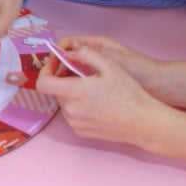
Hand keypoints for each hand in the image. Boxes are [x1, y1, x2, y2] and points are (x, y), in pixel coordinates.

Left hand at [36, 40, 166, 145]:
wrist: (143, 122)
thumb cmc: (128, 93)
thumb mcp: (109, 65)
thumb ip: (85, 54)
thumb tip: (67, 52)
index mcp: (74, 92)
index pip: (43, 82)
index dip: (46, 71)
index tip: (57, 65)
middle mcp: (70, 110)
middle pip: (55, 90)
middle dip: (63, 79)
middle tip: (80, 72)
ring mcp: (75, 123)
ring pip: (64, 102)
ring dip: (71, 92)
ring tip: (91, 87)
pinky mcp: (81, 132)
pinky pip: (72, 115)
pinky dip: (77, 106)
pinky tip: (95, 102)